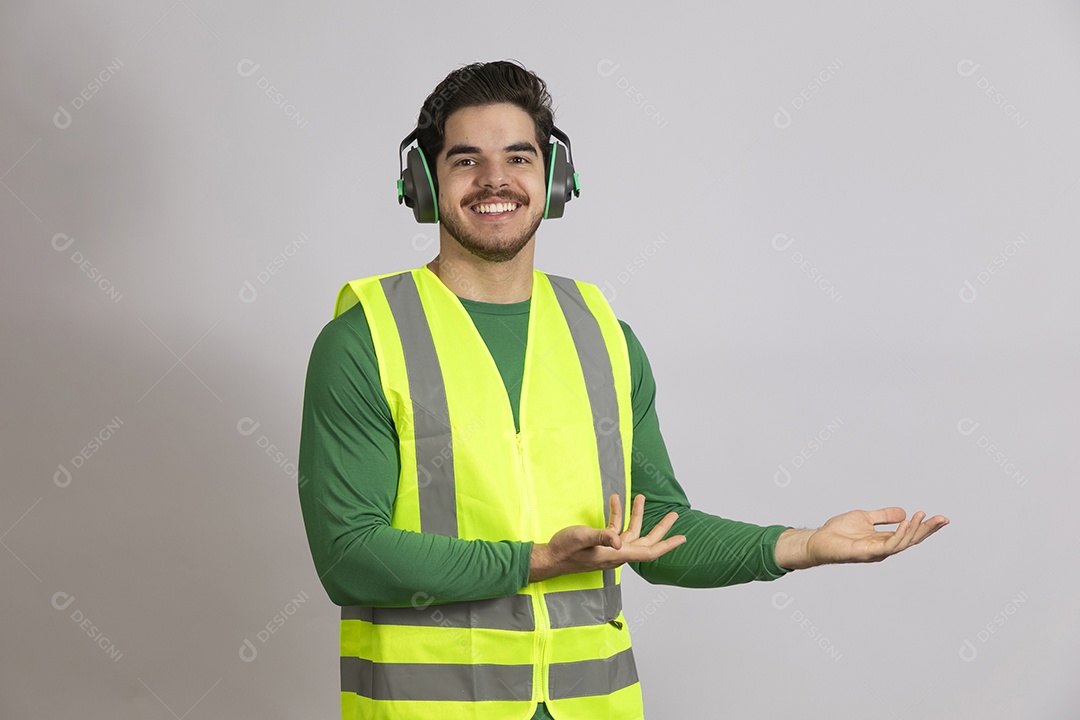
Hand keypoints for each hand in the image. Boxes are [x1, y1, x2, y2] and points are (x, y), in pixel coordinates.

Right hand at [529, 494, 685, 582]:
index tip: (682, 538)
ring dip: (636, 515)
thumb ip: (601, 537)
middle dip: (661, 528)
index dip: (667, 545)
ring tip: (640, 497)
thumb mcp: (582, 539)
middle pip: (646, 541)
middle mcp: (617, 553)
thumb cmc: (565, 550)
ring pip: (631, 532)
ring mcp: (609, 549)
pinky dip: (617, 515)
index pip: (649, 551)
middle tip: (674, 515)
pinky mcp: (601, 544)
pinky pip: (615, 529)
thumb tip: (618, 541)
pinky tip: (614, 500)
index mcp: (617, 555)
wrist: (550, 558)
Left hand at [774, 507, 948, 569]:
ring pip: (903, 543)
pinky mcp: (868, 552)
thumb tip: (903, 512)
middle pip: (912, 540)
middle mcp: (884, 548)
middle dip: (928, 530)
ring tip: (923, 516)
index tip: (941, 518)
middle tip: (943, 519)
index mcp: (884, 540)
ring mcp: (877, 552)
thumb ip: (883, 516)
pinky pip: (889, 544)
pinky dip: (899, 534)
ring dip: (915, 529)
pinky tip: (906, 523)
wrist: (819, 540)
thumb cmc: (838, 532)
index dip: (926, 527)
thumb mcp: (865, 517)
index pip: (910, 534)